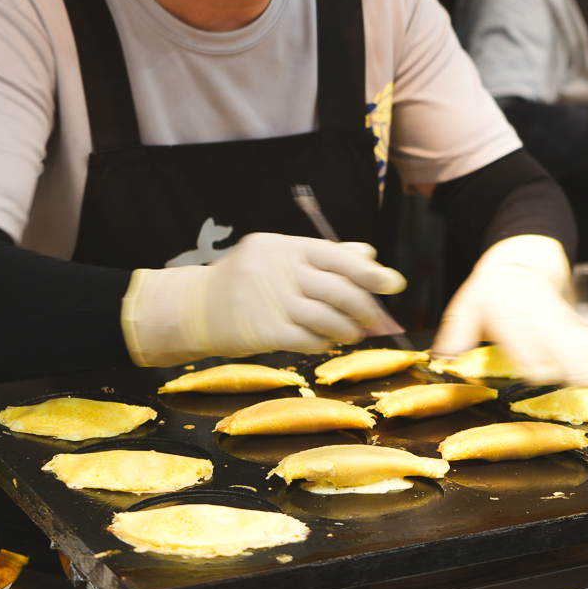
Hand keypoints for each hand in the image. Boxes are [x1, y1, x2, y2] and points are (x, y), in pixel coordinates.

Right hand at [120, 234, 406, 365]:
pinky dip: (324, 342)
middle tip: (378, 318)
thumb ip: (324, 256)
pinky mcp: (262, 331)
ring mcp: (269, 301)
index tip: (394, 283)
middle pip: (337, 289)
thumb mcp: (280, 258)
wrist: (194, 307)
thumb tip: (369, 254)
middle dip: (365, 306)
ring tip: (354, 332)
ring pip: (326, 317)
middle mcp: (277, 270)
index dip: (370, 271)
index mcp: (284, 246)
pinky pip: (307, 339)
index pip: (337, 256)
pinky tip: (326, 342)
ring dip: (348, 328)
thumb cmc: (245, 281)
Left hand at [433, 235, 587, 386]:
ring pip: (584, 344)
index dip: (535, 361)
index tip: (545, 375)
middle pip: (562, 346)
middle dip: (579, 365)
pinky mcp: (575, 325)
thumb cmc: (490, 290)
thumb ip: (456, 335)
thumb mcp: (465, 307)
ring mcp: (561, 323)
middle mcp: (541, 321)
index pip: (525, 344)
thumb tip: (442, 360)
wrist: (520, 259)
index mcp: (512, 318)